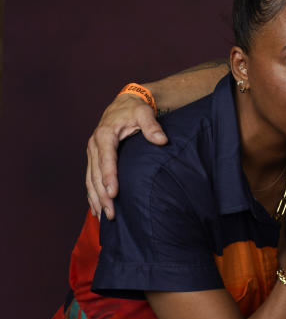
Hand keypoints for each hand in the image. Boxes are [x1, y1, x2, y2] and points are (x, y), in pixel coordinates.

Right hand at [86, 94, 167, 219]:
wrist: (124, 103)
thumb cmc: (135, 109)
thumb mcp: (144, 113)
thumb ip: (152, 126)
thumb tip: (162, 140)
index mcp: (105, 134)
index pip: (106, 159)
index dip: (109, 177)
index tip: (113, 193)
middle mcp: (94, 145)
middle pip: (96, 174)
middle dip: (102, 195)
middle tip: (110, 213)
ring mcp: (92, 152)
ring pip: (90, 179)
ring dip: (95, 198)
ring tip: (103, 215)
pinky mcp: (94, 158)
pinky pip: (90, 178)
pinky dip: (92, 194)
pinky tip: (96, 209)